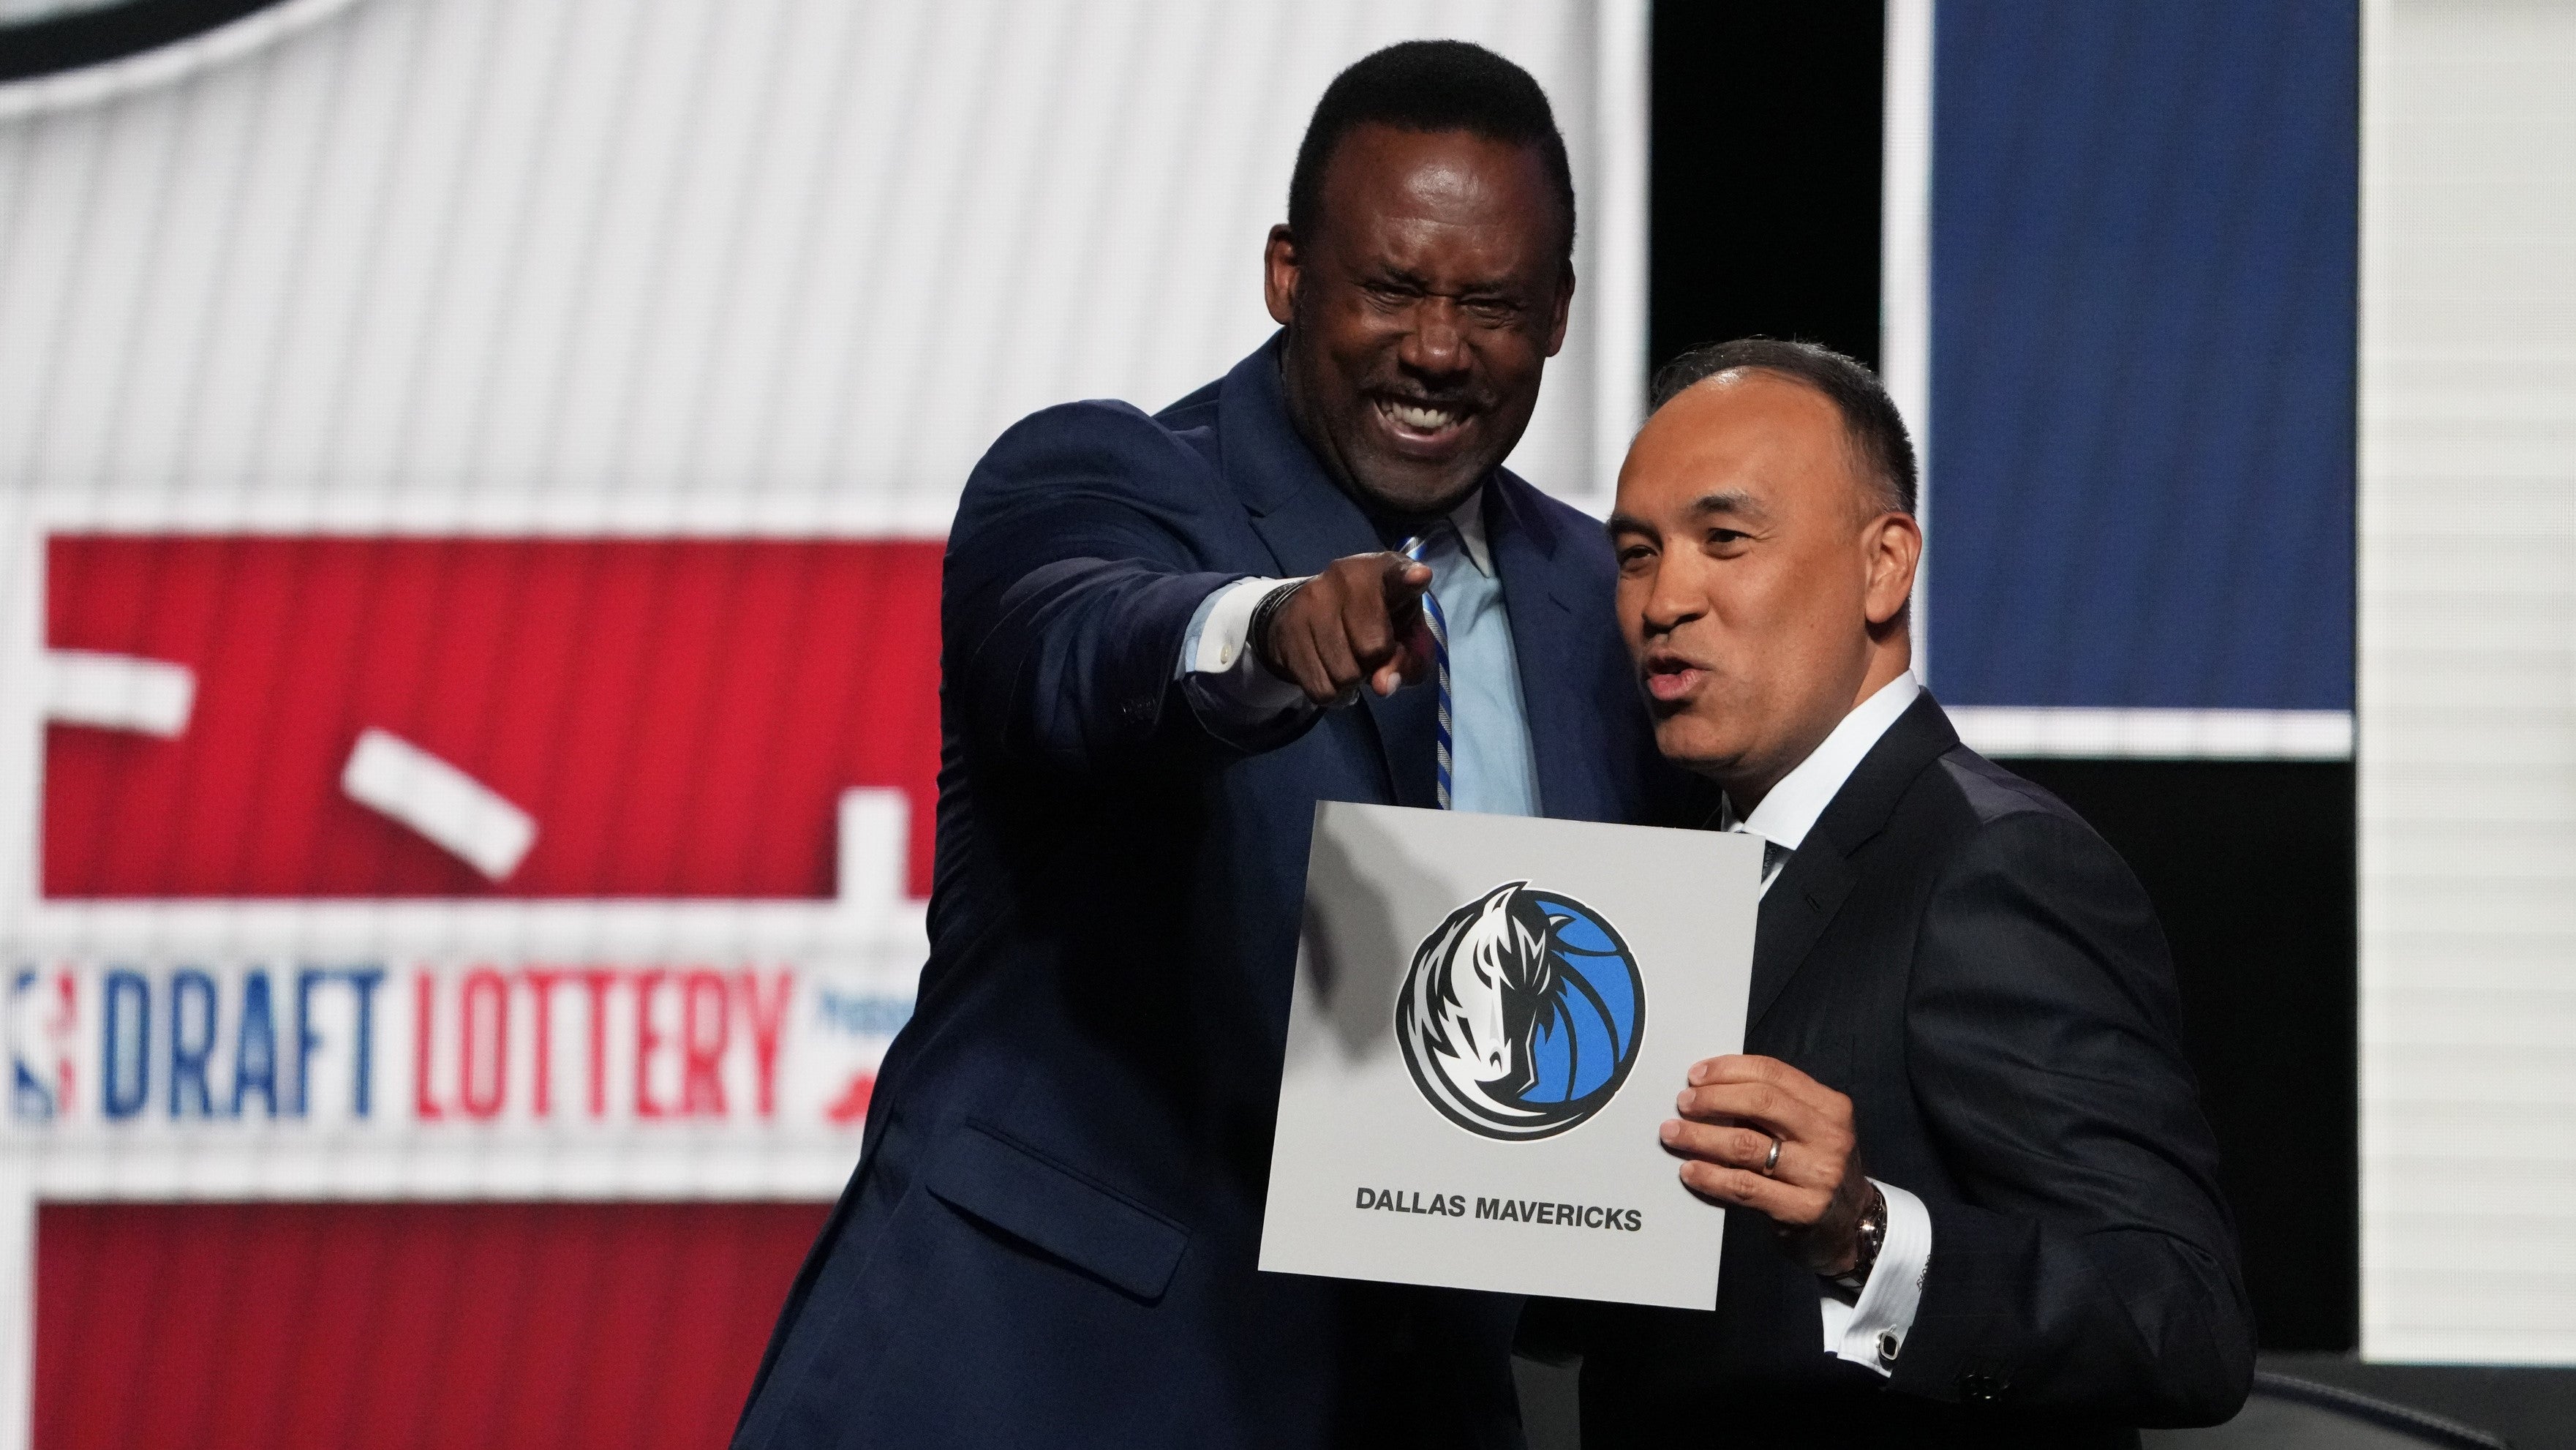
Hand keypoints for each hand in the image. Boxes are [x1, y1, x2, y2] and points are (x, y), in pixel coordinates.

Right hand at [1257, 551, 1436, 705]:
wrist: (1314, 614)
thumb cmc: (1378, 623)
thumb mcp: (1407, 638)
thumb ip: (1408, 661)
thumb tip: (1382, 686)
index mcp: (1385, 571)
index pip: (1398, 574)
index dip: (1409, 578)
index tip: (1418, 578)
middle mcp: (1346, 577)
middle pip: (1372, 648)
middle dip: (1375, 661)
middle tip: (1369, 650)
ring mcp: (1312, 599)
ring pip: (1344, 673)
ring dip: (1352, 680)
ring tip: (1349, 658)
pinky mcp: (1287, 626)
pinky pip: (1320, 687)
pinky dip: (1332, 693)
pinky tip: (1330, 672)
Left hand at [1660, 1054, 1875, 1277]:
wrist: (1853, 1224)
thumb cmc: (1817, 1167)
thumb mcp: (1810, 1128)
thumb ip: (1773, 1107)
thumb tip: (1710, 1087)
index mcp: (1830, 1107)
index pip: (1774, 1074)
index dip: (1729, 1070)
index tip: (1696, 1075)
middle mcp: (1829, 1136)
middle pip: (1761, 1103)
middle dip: (1714, 1099)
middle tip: (1684, 1102)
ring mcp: (1818, 1174)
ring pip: (1747, 1145)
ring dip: (1701, 1136)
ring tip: (1674, 1133)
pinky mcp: (1802, 1209)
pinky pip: (1745, 1186)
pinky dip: (1711, 1176)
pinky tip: (1690, 1170)